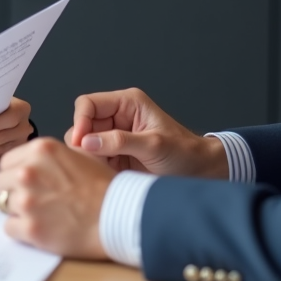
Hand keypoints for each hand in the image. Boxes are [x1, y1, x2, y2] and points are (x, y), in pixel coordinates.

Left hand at [0, 138, 112, 258]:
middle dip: (14, 190)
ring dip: (18, 210)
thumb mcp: (80, 154)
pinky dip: (21, 230)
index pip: (7, 161)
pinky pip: (9, 228)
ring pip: (3, 205)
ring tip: (41, 213)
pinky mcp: (30, 228)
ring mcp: (27, 200)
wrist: (117, 215)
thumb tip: (34, 160)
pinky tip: (40, 228)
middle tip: (35, 199)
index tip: (27, 182)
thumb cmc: (104, 187)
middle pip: (1, 182)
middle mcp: (29, 171)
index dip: (16, 172)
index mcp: (40, 150)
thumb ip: (51, 155)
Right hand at [64, 88, 227, 178]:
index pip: (88, 104)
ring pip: (85, 144)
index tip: (80, 143)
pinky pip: (93, 159)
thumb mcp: (153, 145)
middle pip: (83, 124)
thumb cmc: (184, 153)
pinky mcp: (114, 155)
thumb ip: (120, 141)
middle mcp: (117, 117)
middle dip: (83, 143)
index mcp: (127, 103)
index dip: (80, 121)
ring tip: (105, 171)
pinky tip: (108, 177)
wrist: (200, 172)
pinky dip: (95, 168)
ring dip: (89, 158)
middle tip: (94, 162)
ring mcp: (114, 137)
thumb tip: (86, 142)